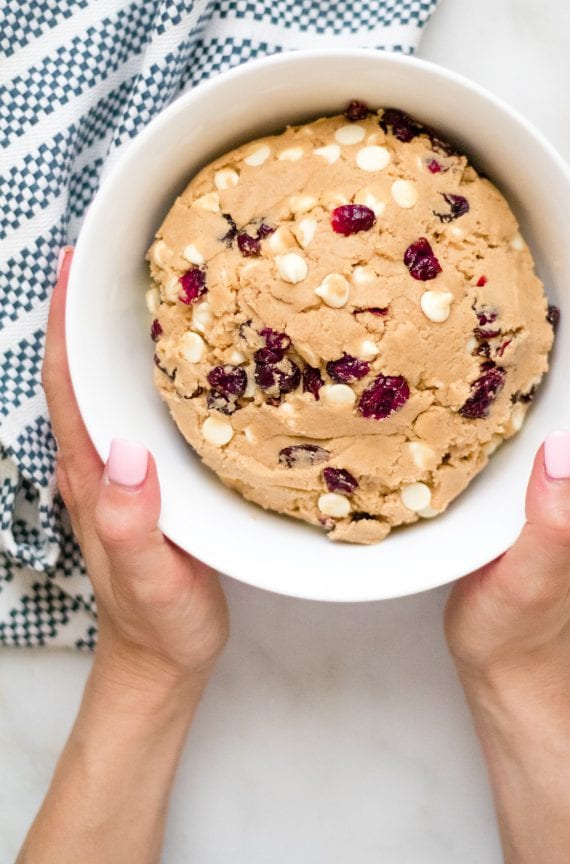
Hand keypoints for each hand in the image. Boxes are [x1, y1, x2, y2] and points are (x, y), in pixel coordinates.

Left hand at [42, 247, 228, 689]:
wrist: (161, 658)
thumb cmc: (159, 623)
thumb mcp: (151, 581)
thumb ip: (132, 523)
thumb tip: (125, 450)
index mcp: (91, 477)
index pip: (66, 387)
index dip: (62, 325)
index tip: (68, 269)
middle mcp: (96, 465)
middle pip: (77, 373)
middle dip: (80, 311)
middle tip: (106, 253)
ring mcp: (116, 472)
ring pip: (103, 388)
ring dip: (106, 334)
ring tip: (135, 284)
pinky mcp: (143, 480)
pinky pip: (131, 410)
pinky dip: (135, 371)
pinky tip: (166, 356)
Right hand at [444, 259, 569, 690]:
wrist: (509, 662)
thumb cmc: (519, 625)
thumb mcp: (535, 577)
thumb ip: (557, 518)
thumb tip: (565, 446)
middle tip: (556, 255)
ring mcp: (568, 472)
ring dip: (565, 335)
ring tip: (525, 288)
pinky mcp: (539, 480)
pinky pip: (547, 409)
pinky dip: (534, 372)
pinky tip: (497, 359)